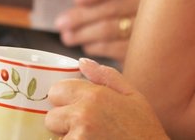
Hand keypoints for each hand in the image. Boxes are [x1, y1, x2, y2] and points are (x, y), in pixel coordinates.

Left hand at [46, 58, 168, 139]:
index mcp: (94, 95)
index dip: (63, 99)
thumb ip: (105, 75)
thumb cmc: (144, 129)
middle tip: (85, 128)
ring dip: (68, 138)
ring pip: (57, 137)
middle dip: (63, 122)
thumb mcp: (132, 95)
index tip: (74, 107)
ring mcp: (78, 138)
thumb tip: (82, 62)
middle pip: (51, 117)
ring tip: (92, 138)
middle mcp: (82, 115)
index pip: (56, 91)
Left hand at [55, 0, 148, 62]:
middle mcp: (156, 3)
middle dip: (82, 16)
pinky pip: (117, 49)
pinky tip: (87, 46)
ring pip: (111, 29)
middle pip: (113, 7)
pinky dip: (98, 47)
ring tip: (68, 36)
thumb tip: (78, 3)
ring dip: (84, 33)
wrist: (169, 31)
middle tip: (61, 22)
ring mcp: (154, 28)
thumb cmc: (142, 4)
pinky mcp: (148, 50)